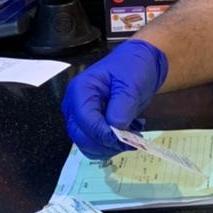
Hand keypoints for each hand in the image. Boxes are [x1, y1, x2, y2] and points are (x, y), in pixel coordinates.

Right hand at [62, 40, 168, 158]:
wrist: (138, 64)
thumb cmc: (133, 69)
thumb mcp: (131, 85)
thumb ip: (121, 109)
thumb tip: (115, 132)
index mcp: (80, 90)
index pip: (85, 121)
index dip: (104, 134)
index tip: (126, 138)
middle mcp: (74, 106)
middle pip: (81, 137)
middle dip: (106, 144)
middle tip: (132, 141)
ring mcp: (80, 118)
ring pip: (87, 145)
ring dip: (110, 147)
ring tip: (132, 133)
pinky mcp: (90, 126)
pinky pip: (95, 145)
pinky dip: (111, 146)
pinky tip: (127, 134)